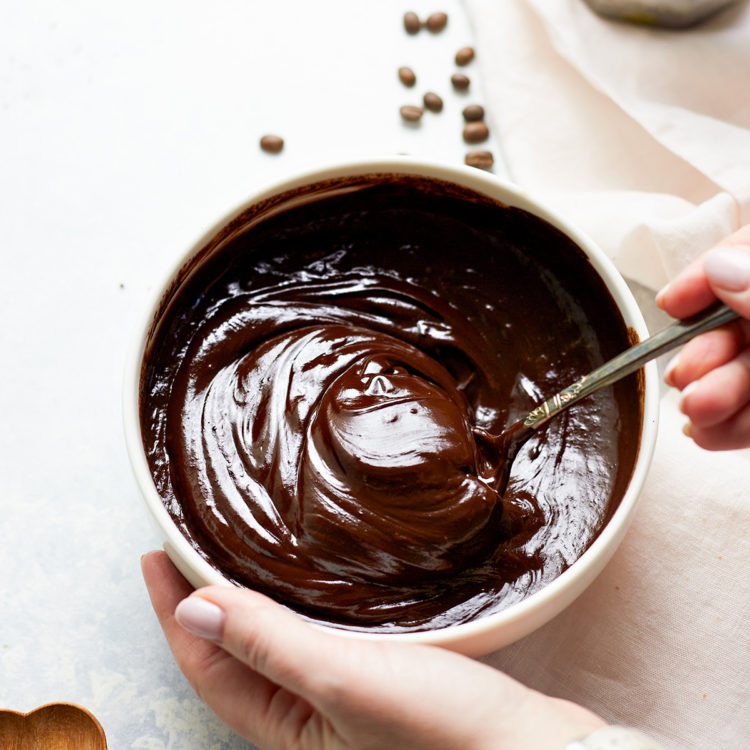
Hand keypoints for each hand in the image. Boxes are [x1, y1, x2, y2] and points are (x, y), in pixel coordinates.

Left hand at [142, 550, 603, 749]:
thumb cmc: (441, 732)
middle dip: (203, 601)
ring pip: (274, 640)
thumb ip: (268, 644)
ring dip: (249, 597)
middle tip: (187, 547)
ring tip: (235, 553)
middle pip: (233, 652)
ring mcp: (343, 693)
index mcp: (286, 724)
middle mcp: (307, 713)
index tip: (153, 556)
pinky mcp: (378, 674)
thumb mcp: (345, 679)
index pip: (206, 663)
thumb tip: (192, 609)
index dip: (172, 610)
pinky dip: (296, 602)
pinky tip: (308, 577)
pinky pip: (314, 634)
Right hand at [656, 225, 749, 449]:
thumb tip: (720, 268)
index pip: (744, 258)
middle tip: (683, 377)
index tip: (673, 302)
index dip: (705, 277)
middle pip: (736, 325)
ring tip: (696, 412)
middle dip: (703, 355)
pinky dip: (729, 428)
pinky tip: (708, 434)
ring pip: (741, 375)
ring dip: (711, 397)